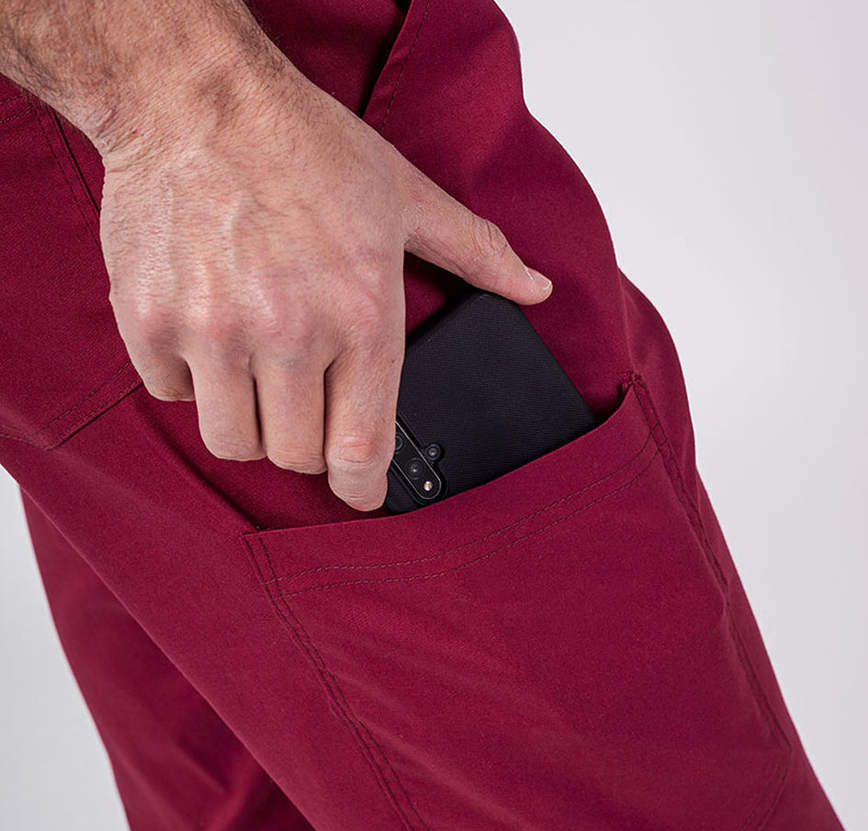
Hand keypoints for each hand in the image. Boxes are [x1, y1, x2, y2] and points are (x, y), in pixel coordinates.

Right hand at [99, 67, 552, 510]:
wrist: (197, 99)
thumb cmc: (305, 145)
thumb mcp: (406, 196)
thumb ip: (476, 252)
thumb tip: (535, 288)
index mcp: (361, 314)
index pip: (363, 447)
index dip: (363, 489)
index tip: (360, 493)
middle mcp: (290, 333)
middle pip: (296, 455)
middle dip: (306, 442)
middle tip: (305, 402)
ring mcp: (214, 331)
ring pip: (233, 441)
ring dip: (249, 422)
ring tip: (256, 374)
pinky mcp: (150, 322)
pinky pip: (171, 395)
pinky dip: (190, 380)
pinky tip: (207, 337)